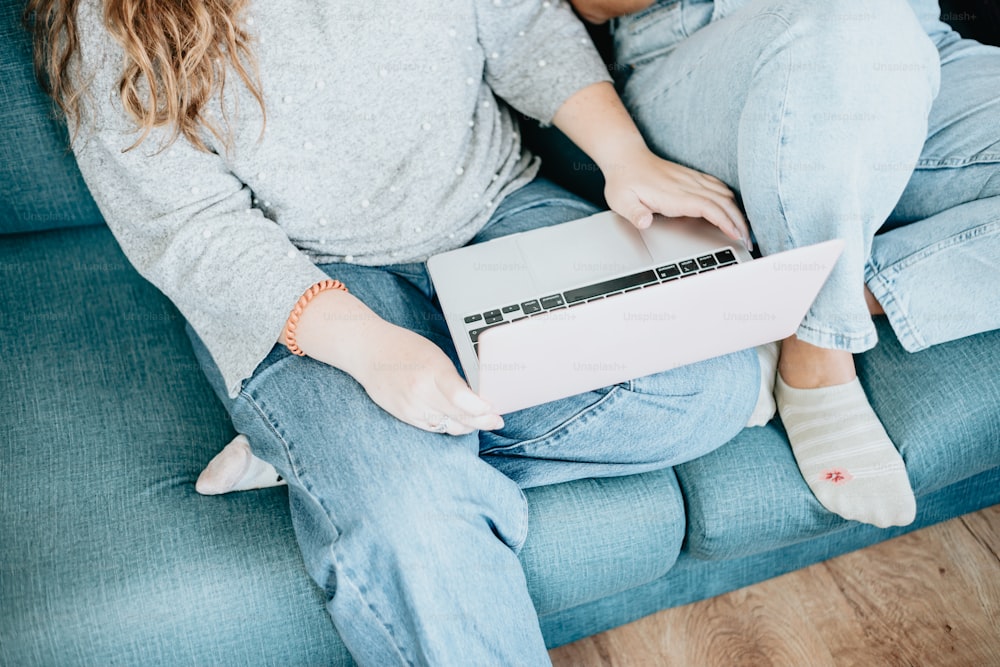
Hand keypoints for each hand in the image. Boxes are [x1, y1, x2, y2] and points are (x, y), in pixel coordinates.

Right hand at [348, 319, 504, 434]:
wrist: (368, 351)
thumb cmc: (405, 348)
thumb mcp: (435, 356)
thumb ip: (453, 379)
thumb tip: (475, 399)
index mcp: (432, 371)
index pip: (461, 398)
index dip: (481, 409)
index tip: (493, 409)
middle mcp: (421, 393)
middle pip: (459, 417)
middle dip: (482, 421)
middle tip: (496, 420)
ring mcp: (412, 407)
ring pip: (448, 427)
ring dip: (467, 425)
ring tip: (481, 420)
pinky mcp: (404, 416)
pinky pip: (433, 428)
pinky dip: (448, 425)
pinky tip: (458, 420)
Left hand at [604, 149, 751, 248]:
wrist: (625, 158)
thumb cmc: (624, 181)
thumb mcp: (621, 200)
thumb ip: (634, 213)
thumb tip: (644, 222)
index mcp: (674, 194)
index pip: (708, 207)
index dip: (725, 221)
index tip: (736, 234)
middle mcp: (687, 185)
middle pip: (723, 202)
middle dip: (739, 221)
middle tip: (747, 240)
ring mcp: (691, 179)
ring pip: (723, 194)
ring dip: (737, 211)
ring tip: (744, 229)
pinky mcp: (691, 176)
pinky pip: (717, 185)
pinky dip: (729, 198)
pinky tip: (732, 207)